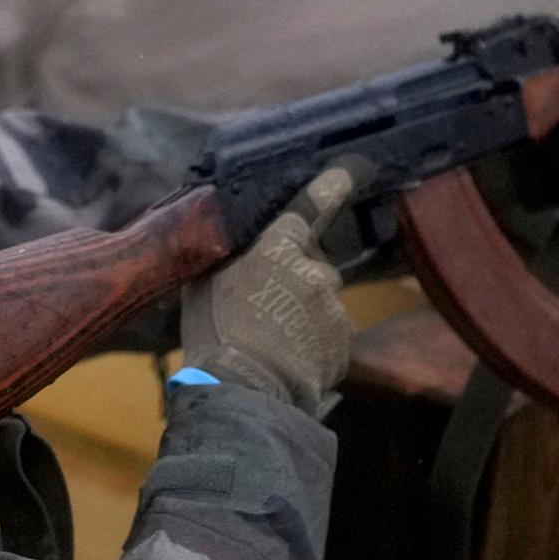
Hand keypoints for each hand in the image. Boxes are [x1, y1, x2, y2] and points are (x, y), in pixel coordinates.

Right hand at [180, 165, 358, 413]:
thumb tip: (220, 241)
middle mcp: (314, 271)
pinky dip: (313, 344)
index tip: (354, 168)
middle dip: (297, 280)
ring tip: (273, 343)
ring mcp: (333, 308)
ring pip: (321, 303)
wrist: (244, 390)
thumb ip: (224, 258)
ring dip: (304, 315)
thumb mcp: (204, 284)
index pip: (311, 206)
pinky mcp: (343, 343)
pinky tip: (288, 360)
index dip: (334, 184)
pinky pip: (328, 336)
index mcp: (278, 248)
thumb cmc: (215, 334)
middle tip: (266, 309)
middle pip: (314, 265)